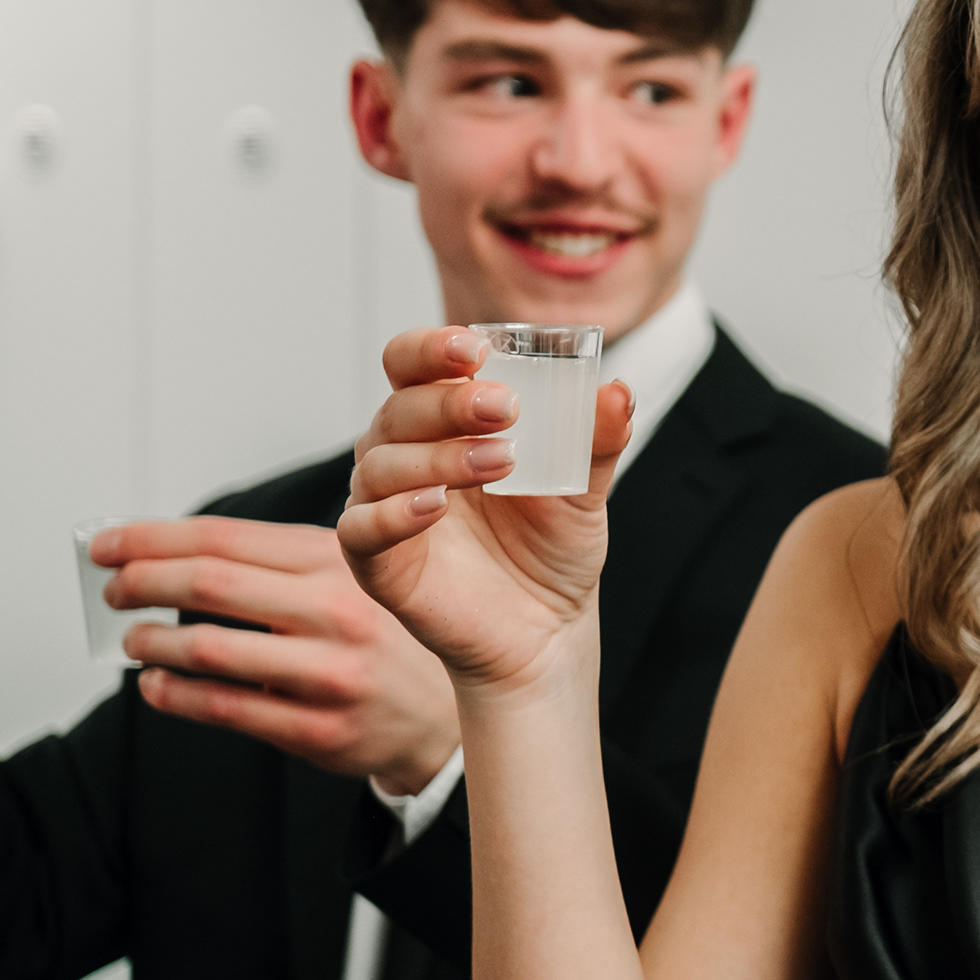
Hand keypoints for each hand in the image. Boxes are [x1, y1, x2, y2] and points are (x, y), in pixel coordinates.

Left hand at [100, 516, 460, 790]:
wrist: (445, 715)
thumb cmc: (382, 636)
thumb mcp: (348, 577)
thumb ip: (272, 563)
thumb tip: (165, 552)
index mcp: (339, 560)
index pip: (224, 539)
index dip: (152, 538)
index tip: (106, 544)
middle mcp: (338, 610)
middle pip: (210, 584)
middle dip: (142, 582)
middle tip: (111, 590)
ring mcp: (329, 672)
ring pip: (209, 648)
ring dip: (151, 642)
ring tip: (133, 642)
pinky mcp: (321, 729)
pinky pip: (226, 708)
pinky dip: (174, 694)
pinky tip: (155, 685)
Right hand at [336, 325, 634, 698]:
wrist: (548, 632)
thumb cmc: (551, 550)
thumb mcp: (585, 490)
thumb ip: (597, 440)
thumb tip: (618, 390)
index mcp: (442, 423)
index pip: (413, 366)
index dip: (432, 348)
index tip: (475, 348)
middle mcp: (404, 457)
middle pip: (399, 409)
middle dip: (449, 402)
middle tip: (504, 408)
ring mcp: (384, 507)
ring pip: (380, 463)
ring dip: (438, 456)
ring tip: (500, 462)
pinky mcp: (376, 563)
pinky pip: (361, 529)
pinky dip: (393, 513)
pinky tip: (435, 505)